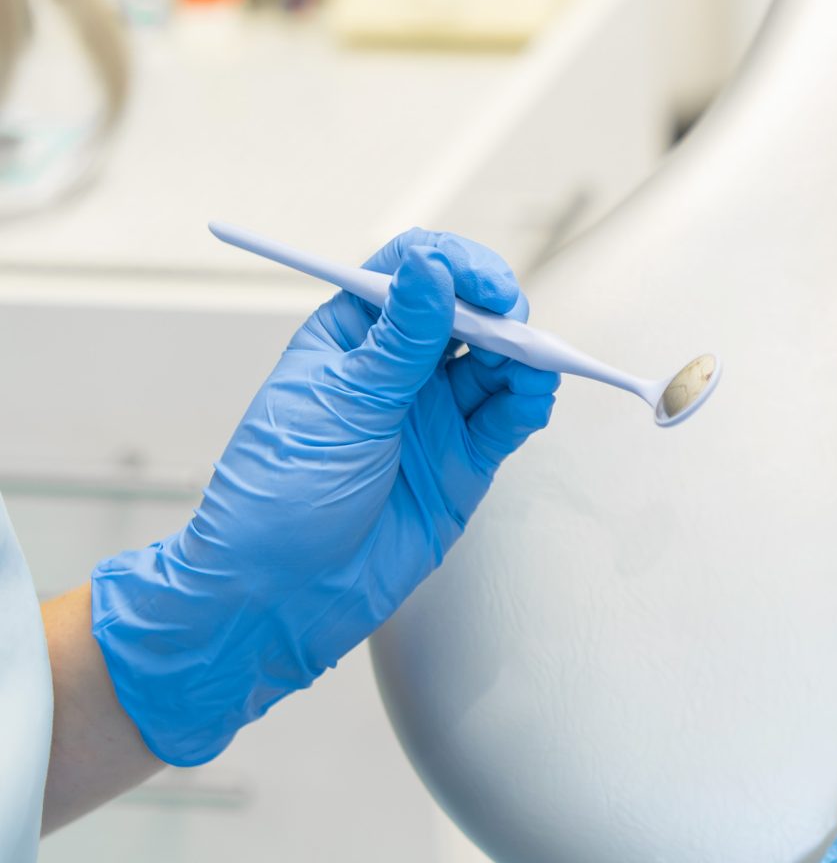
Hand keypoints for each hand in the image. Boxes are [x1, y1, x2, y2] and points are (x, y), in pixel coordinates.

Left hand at [89, 230, 561, 765]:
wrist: (277, 596)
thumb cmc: (277, 496)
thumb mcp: (339, 405)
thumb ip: (400, 340)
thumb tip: (432, 268)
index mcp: (350, 338)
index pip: (408, 273)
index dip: (451, 266)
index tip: (480, 283)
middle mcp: (397, 369)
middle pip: (466, 312)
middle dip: (498, 311)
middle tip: (513, 325)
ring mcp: (432, 415)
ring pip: (496, 363)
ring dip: (522, 356)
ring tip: (532, 367)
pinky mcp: (462, 461)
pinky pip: (508, 417)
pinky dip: (530, 401)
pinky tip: (533, 397)